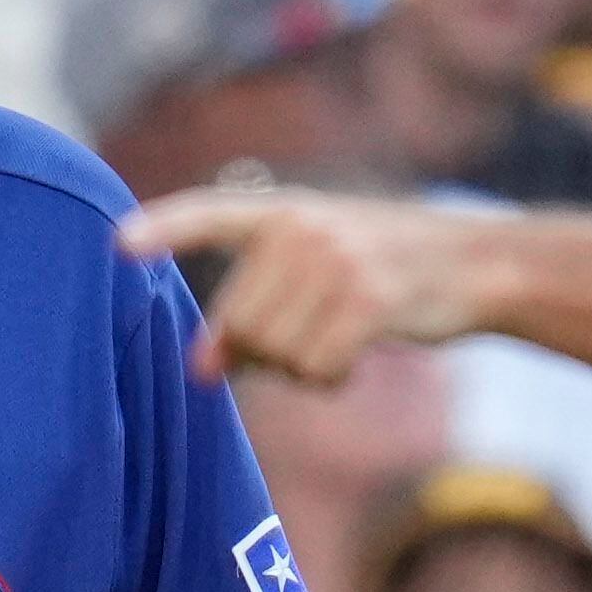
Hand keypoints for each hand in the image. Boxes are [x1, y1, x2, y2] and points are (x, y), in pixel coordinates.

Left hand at [121, 188, 489, 386]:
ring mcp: (335, 261)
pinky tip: (356, 359)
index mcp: (281, 212)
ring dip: (303, 368)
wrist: (474, 263)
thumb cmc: (385, 272)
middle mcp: (302, 228)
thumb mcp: (317, 271)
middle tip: (312, 341)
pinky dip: (330, 379)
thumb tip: (200, 368)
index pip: (209, 215)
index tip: (117, 244)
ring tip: (340, 341)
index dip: (162, 229)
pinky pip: (317, 367)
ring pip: (276, 351)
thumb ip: (255, 309)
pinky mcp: (367, 300)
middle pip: (241, 323)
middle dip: (266, 352)